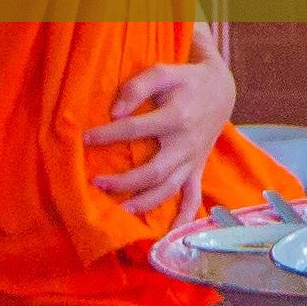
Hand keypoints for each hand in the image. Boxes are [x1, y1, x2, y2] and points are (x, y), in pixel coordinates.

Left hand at [86, 56, 237, 218]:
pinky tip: (169, 233)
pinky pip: (194, 197)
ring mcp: (192, 160)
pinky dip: (184, 217)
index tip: (85, 138)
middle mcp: (186, 144)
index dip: (108, 135)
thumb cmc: (186, 80)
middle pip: (153, 171)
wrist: (221, 90)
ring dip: (145, 203)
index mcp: (177, 118)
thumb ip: (138, 87)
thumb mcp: (164, 72)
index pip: (135, 129)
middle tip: (96, 183)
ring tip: (120, 210)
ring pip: (169, 188)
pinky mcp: (197, 169)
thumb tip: (115, 112)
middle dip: (124, 181)